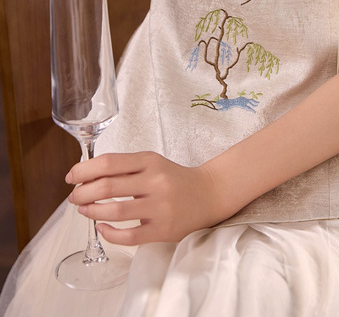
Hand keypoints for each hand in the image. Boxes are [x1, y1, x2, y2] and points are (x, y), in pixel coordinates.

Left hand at [66, 151, 231, 245]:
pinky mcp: (163, 230)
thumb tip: (86, 176)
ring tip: (84, 211)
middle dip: (83, 193)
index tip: (71, 177)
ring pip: (115, 211)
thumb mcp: (152, 163)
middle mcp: (155, 182)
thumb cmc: (174, 178)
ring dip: (92, 211)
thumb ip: (125, 167)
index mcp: (150, 161)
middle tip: (74, 197)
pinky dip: (110, 233)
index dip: (84, 170)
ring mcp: (160, 207)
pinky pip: (129, 236)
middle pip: (108, 186)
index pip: (109, 163)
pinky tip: (102, 228)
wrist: (208, 194)